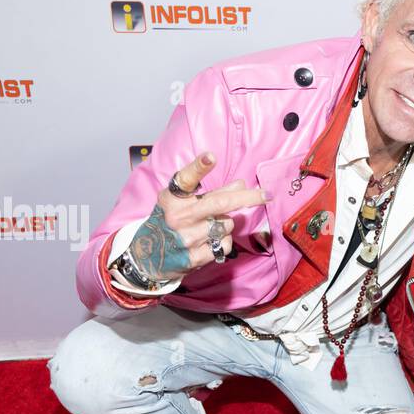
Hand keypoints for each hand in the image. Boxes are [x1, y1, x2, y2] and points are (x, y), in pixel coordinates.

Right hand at [127, 152, 269, 282]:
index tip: (210, 156)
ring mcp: (186, 238)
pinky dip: (223, 241)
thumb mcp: (183, 202)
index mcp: (173, 198)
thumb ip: (212, 192)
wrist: (147, 257)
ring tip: (209, 227)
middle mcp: (178, 216)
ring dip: (226, 223)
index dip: (199, 166)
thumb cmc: (169, 222)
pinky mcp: (194, 257)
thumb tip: (241, 184)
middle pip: (220, 203)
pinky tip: (209, 242)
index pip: (186, 179)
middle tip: (266, 194)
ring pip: (227, 224)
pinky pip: (225, 244)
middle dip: (248, 197)